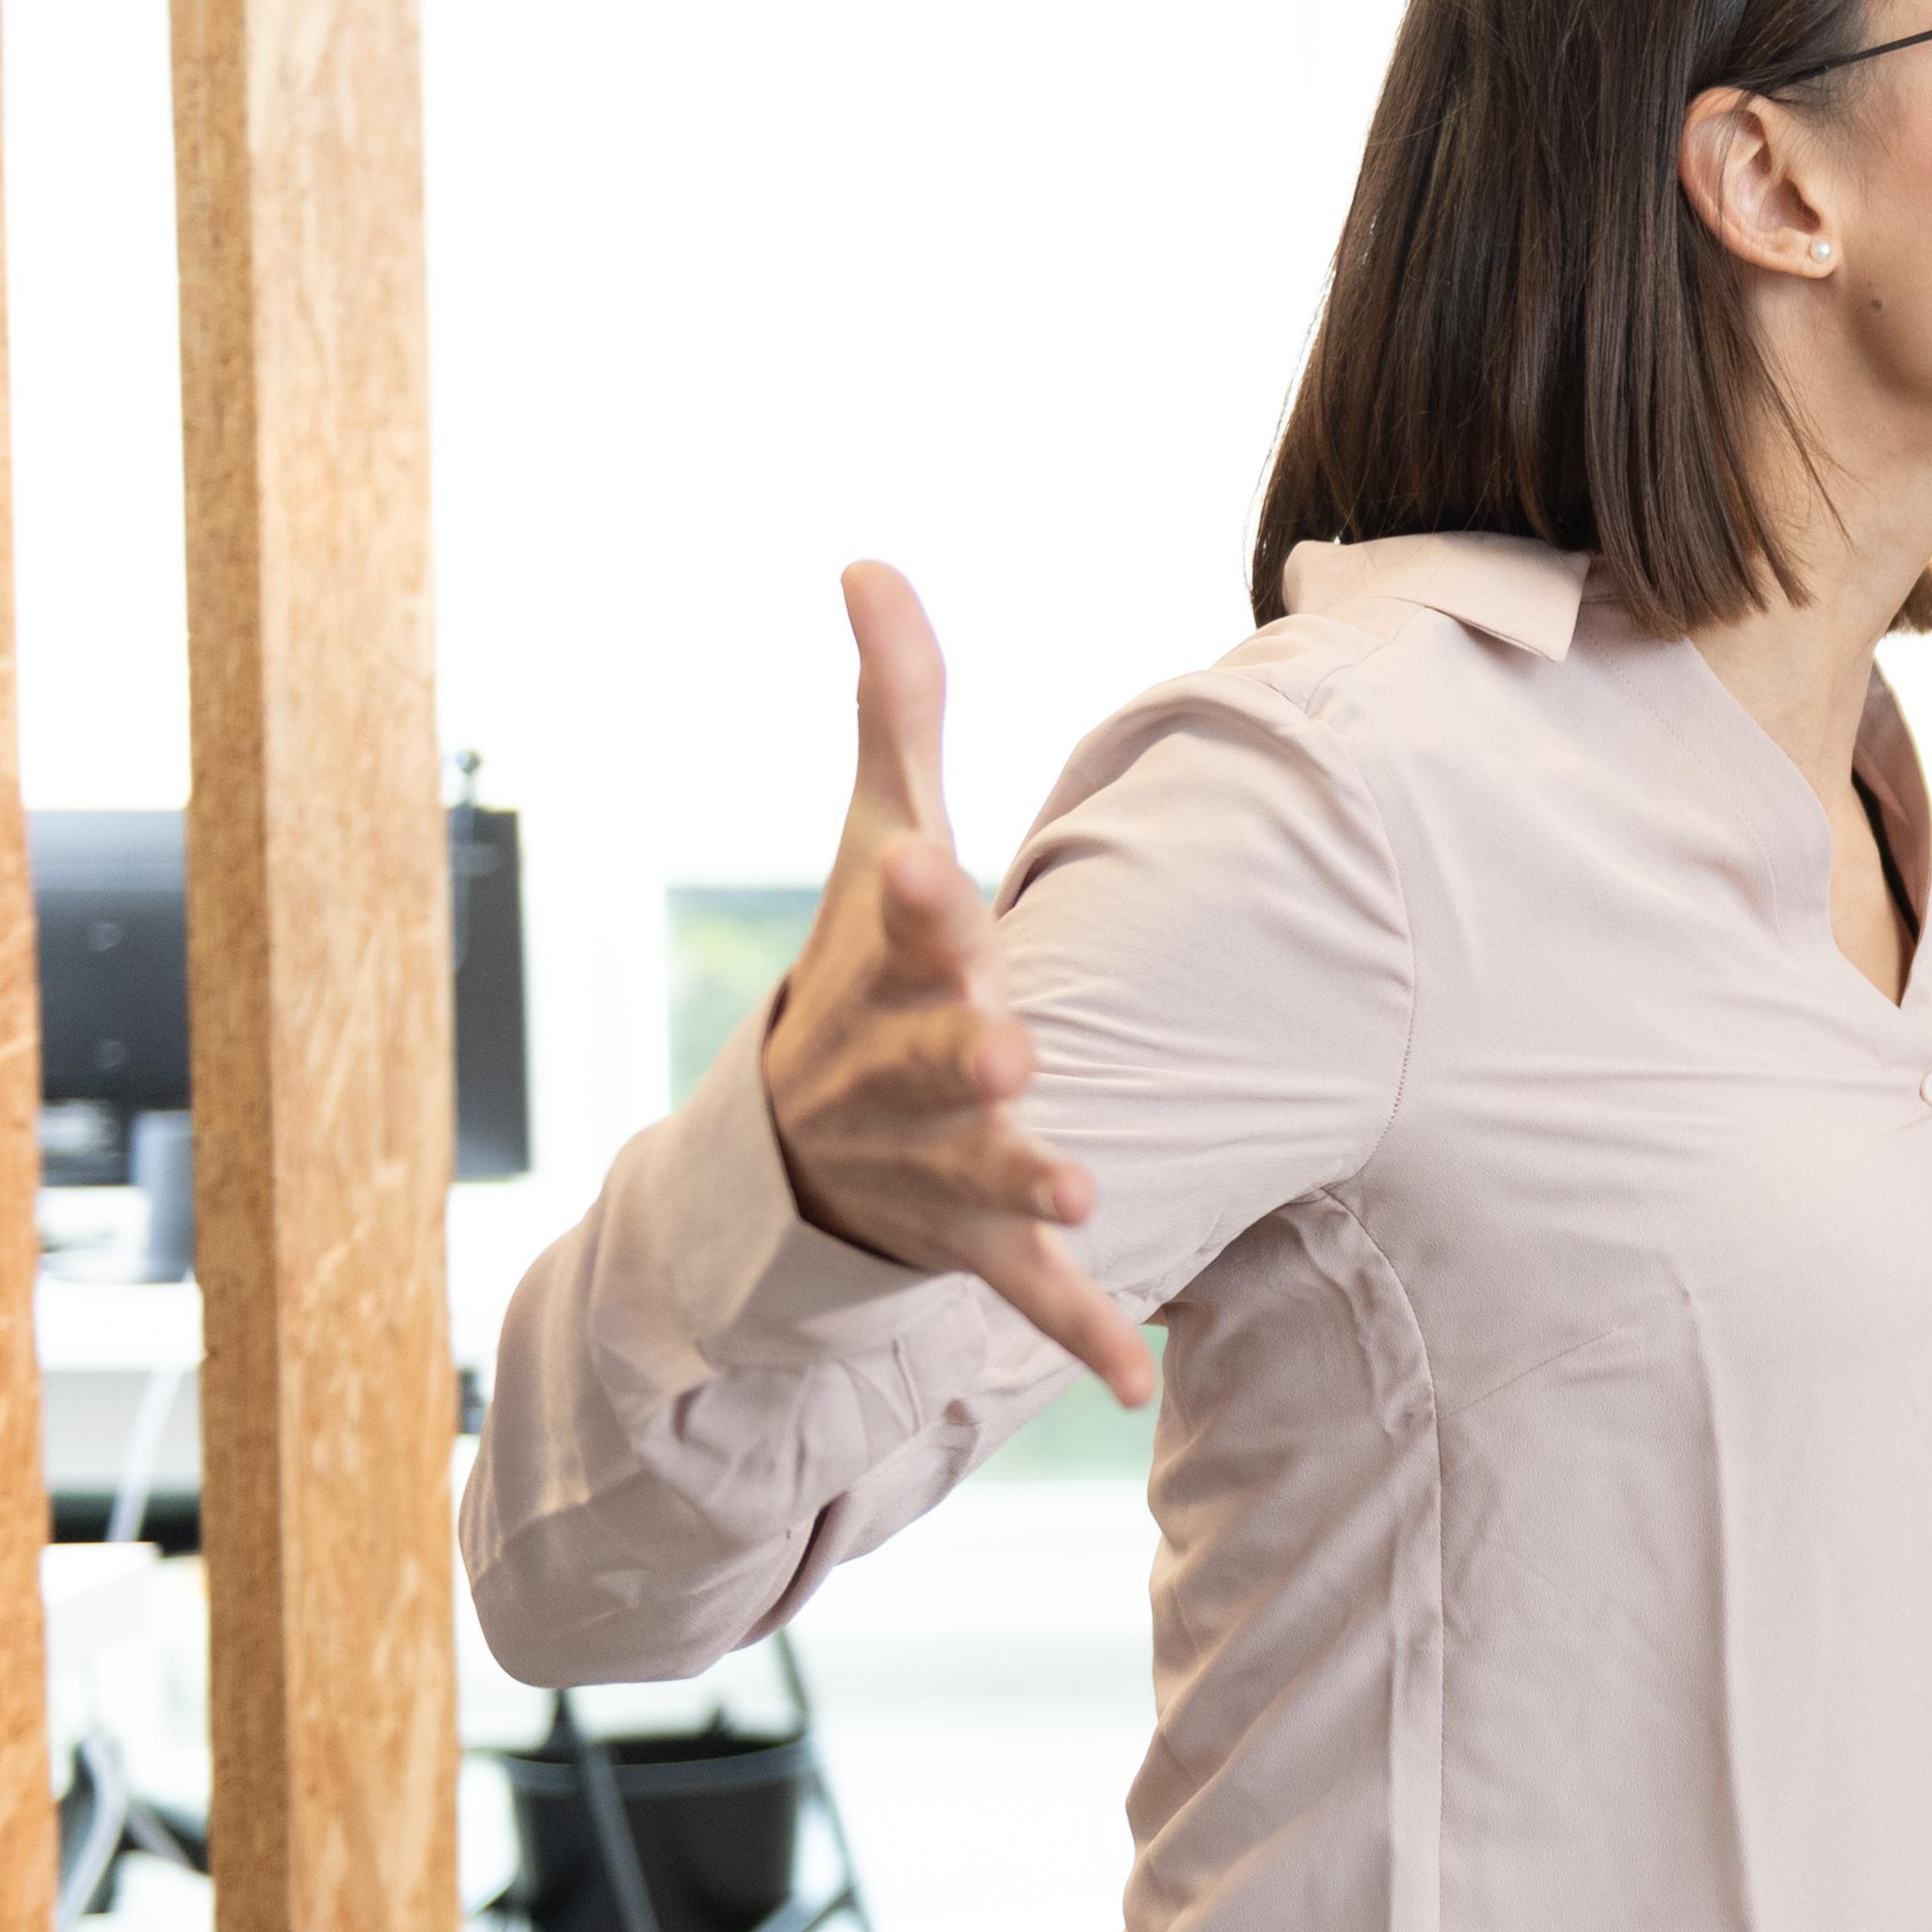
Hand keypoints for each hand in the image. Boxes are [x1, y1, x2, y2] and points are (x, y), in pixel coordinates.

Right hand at [756, 566, 1157, 1404]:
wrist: (796, 1135)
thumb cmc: (864, 961)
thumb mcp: (883, 833)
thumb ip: (898, 703)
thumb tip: (869, 558)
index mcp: (893, 964)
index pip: (904, 918)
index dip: (915, 893)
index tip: (926, 863)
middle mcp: (905, 1066)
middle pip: (938, 1056)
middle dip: (967, 1053)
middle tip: (1009, 1044)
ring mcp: (933, 1160)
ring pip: (982, 1175)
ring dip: (1028, 1180)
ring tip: (1082, 1186)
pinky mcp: (970, 1238)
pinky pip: (1026, 1290)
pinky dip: (1079, 1332)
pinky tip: (1134, 1373)